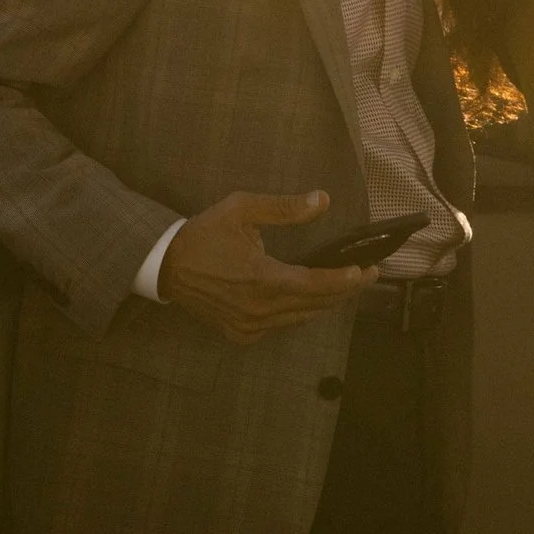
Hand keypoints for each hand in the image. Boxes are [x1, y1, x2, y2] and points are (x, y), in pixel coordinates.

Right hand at [156, 189, 375, 343]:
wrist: (166, 265)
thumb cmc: (205, 233)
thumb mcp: (242, 209)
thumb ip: (284, 208)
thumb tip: (323, 200)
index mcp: (262, 278)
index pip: (315, 284)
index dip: (344, 280)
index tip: (367, 271)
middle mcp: (259, 308)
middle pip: (313, 304)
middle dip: (343, 291)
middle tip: (368, 276)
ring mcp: (249, 325)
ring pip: (299, 318)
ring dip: (324, 303)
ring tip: (346, 286)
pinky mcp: (241, 333)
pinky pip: (280, 325)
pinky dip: (299, 313)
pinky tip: (311, 299)